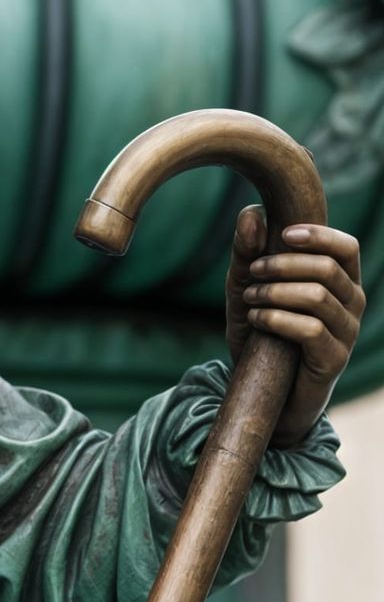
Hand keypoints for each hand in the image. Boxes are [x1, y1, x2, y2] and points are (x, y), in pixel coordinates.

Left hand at [226, 205, 364, 446]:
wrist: (265, 389)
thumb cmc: (261, 332)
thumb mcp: (248, 288)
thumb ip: (248, 252)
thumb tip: (252, 212)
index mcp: (340, 281)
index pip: (346, 247)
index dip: (318, 235)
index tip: (282, 234)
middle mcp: (352, 303)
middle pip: (328, 268)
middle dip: (282, 265)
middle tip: (252, 273)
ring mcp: (346, 333)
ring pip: (318, 296)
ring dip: (274, 293)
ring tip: (249, 300)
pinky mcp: (333, 359)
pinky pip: (310, 329)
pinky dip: (275, 319)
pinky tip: (255, 320)